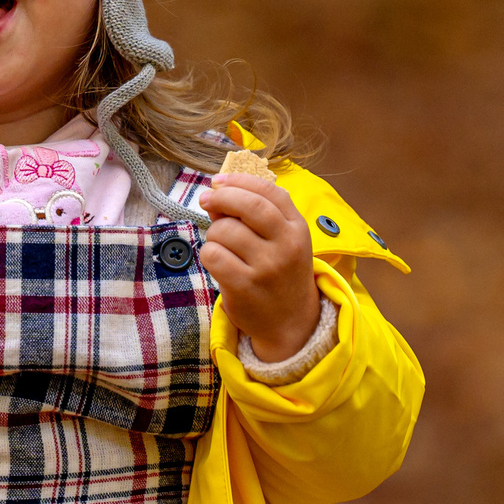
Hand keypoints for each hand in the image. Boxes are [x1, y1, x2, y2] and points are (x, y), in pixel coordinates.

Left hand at [198, 173, 319, 360]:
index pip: (269, 192)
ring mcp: (266, 266)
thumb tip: (217, 194)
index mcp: (297, 228)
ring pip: (224, 230)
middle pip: (248, 205)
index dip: (240, 181)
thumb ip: (255, 216)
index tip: (219, 181)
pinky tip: (217, 261)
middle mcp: (286, 245)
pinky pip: (213, 255)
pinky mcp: (245, 286)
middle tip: (205, 199)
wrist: (290, 322)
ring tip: (221, 244)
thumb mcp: (281, 242)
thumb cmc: (281, 274)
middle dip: (220, 197)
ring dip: (214, 233)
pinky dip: (208, 254)